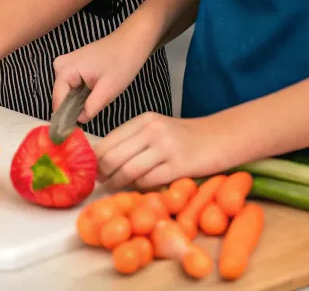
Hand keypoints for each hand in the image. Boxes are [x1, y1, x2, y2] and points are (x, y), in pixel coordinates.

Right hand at [52, 27, 151, 122]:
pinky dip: (82, 95)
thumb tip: (78, 121)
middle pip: (61, 97)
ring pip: (67, 94)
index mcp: (65, 69)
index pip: (58, 101)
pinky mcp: (73, 66)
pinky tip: (95, 97)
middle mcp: (60, 65)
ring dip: (79, 103)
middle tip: (90, 119)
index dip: (65, 119)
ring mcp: (66, 65)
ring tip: (96, 106)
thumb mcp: (108, 90)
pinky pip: (72, 87)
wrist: (132, 42)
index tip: (73, 136)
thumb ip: (90, 108)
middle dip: (74, 110)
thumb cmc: (122, 62)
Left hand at [96, 112, 231, 190]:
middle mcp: (151, 130)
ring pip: (128, 170)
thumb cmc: (184, 137)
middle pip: (113, 156)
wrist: (220, 137)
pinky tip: (137, 188)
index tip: (88, 169)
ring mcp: (165, 147)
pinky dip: (139, 187)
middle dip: (102, 173)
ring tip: (111, 189)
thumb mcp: (156, 130)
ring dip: (117, 184)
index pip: (109, 140)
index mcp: (143, 120)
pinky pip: (149, 181)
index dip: (95, 158)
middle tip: (97, 183)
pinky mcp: (179, 165)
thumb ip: (133, 140)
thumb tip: (103, 160)